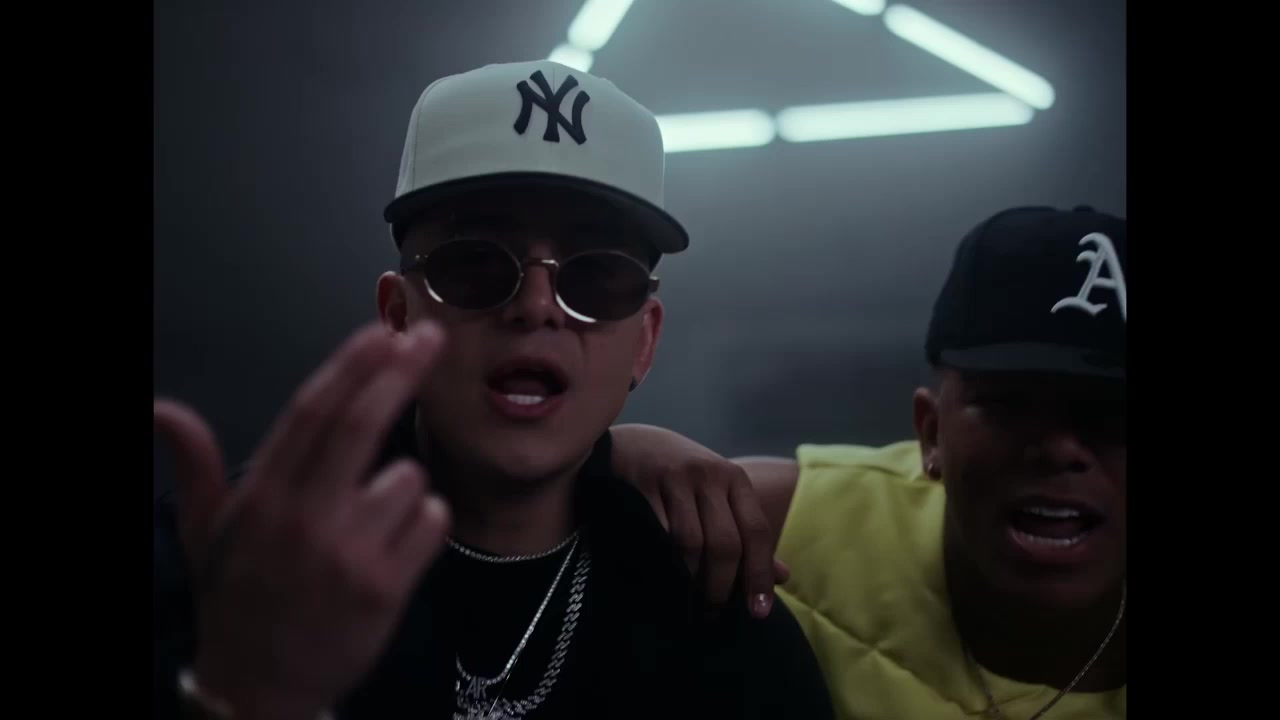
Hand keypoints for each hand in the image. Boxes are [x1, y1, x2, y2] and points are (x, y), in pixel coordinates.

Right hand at [153, 322, 450, 719]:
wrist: (258, 691)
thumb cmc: (240, 603)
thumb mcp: (205, 534)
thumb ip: (194, 464)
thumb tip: (160, 408)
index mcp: (261, 497)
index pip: (311, 411)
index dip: (351, 364)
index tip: (381, 332)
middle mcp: (302, 518)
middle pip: (362, 423)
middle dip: (401, 371)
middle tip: (431, 339)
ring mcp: (345, 553)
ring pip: (407, 477)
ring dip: (402, 489)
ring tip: (369, 526)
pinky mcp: (384, 586)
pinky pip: (431, 522)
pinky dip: (424, 526)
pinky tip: (392, 551)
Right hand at [610, 424, 783, 618]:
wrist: (633, 443)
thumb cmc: (684, 478)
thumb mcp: (721, 495)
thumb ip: (748, 534)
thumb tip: (782, 577)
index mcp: (735, 479)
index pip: (757, 532)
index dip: (760, 574)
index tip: (759, 611)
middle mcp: (710, 474)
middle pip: (726, 542)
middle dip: (722, 586)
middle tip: (714, 614)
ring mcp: (677, 478)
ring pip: (691, 542)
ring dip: (692, 579)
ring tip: (690, 603)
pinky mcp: (645, 485)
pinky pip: (658, 534)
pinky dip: (663, 561)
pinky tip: (665, 579)